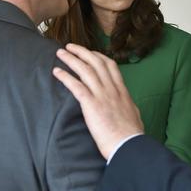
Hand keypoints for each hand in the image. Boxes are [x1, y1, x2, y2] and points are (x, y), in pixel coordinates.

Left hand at [52, 43, 143, 159]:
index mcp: (122, 91)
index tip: (89, 53)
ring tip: (60, 53)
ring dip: (72, 59)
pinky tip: (56, 72)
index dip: (98, 56)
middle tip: (70, 47)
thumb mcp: (133, 114)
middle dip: (82, 52)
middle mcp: (112, 89)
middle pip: (96, 63)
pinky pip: (76, 86)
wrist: (129, 144)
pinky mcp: (92, 105)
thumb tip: (127, 103)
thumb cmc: (131, 135)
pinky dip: (65, 77)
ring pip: (85, 70)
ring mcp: (102, 96)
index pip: (110, 66)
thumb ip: (127, 105)